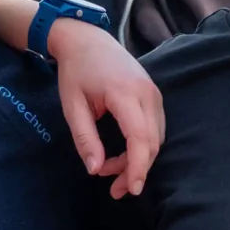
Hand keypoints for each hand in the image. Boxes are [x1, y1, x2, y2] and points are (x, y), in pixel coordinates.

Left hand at [46, 18, 164, 196]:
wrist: (87, 40)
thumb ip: (85, 139)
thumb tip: (95, 170)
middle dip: (136, 170)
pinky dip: (141, 147)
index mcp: (125, 93)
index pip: (140, 137)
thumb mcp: (72, 106)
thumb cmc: (76, 71)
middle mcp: (147, 93)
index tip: (130, 189)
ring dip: (138, 160)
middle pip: (152, 142)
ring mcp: (154, 93)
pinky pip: (155, 129)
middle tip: (114, 190)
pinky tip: (122, 156)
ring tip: (110, 172)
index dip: (137, 167)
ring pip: (156, 138)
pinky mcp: (154, 96)